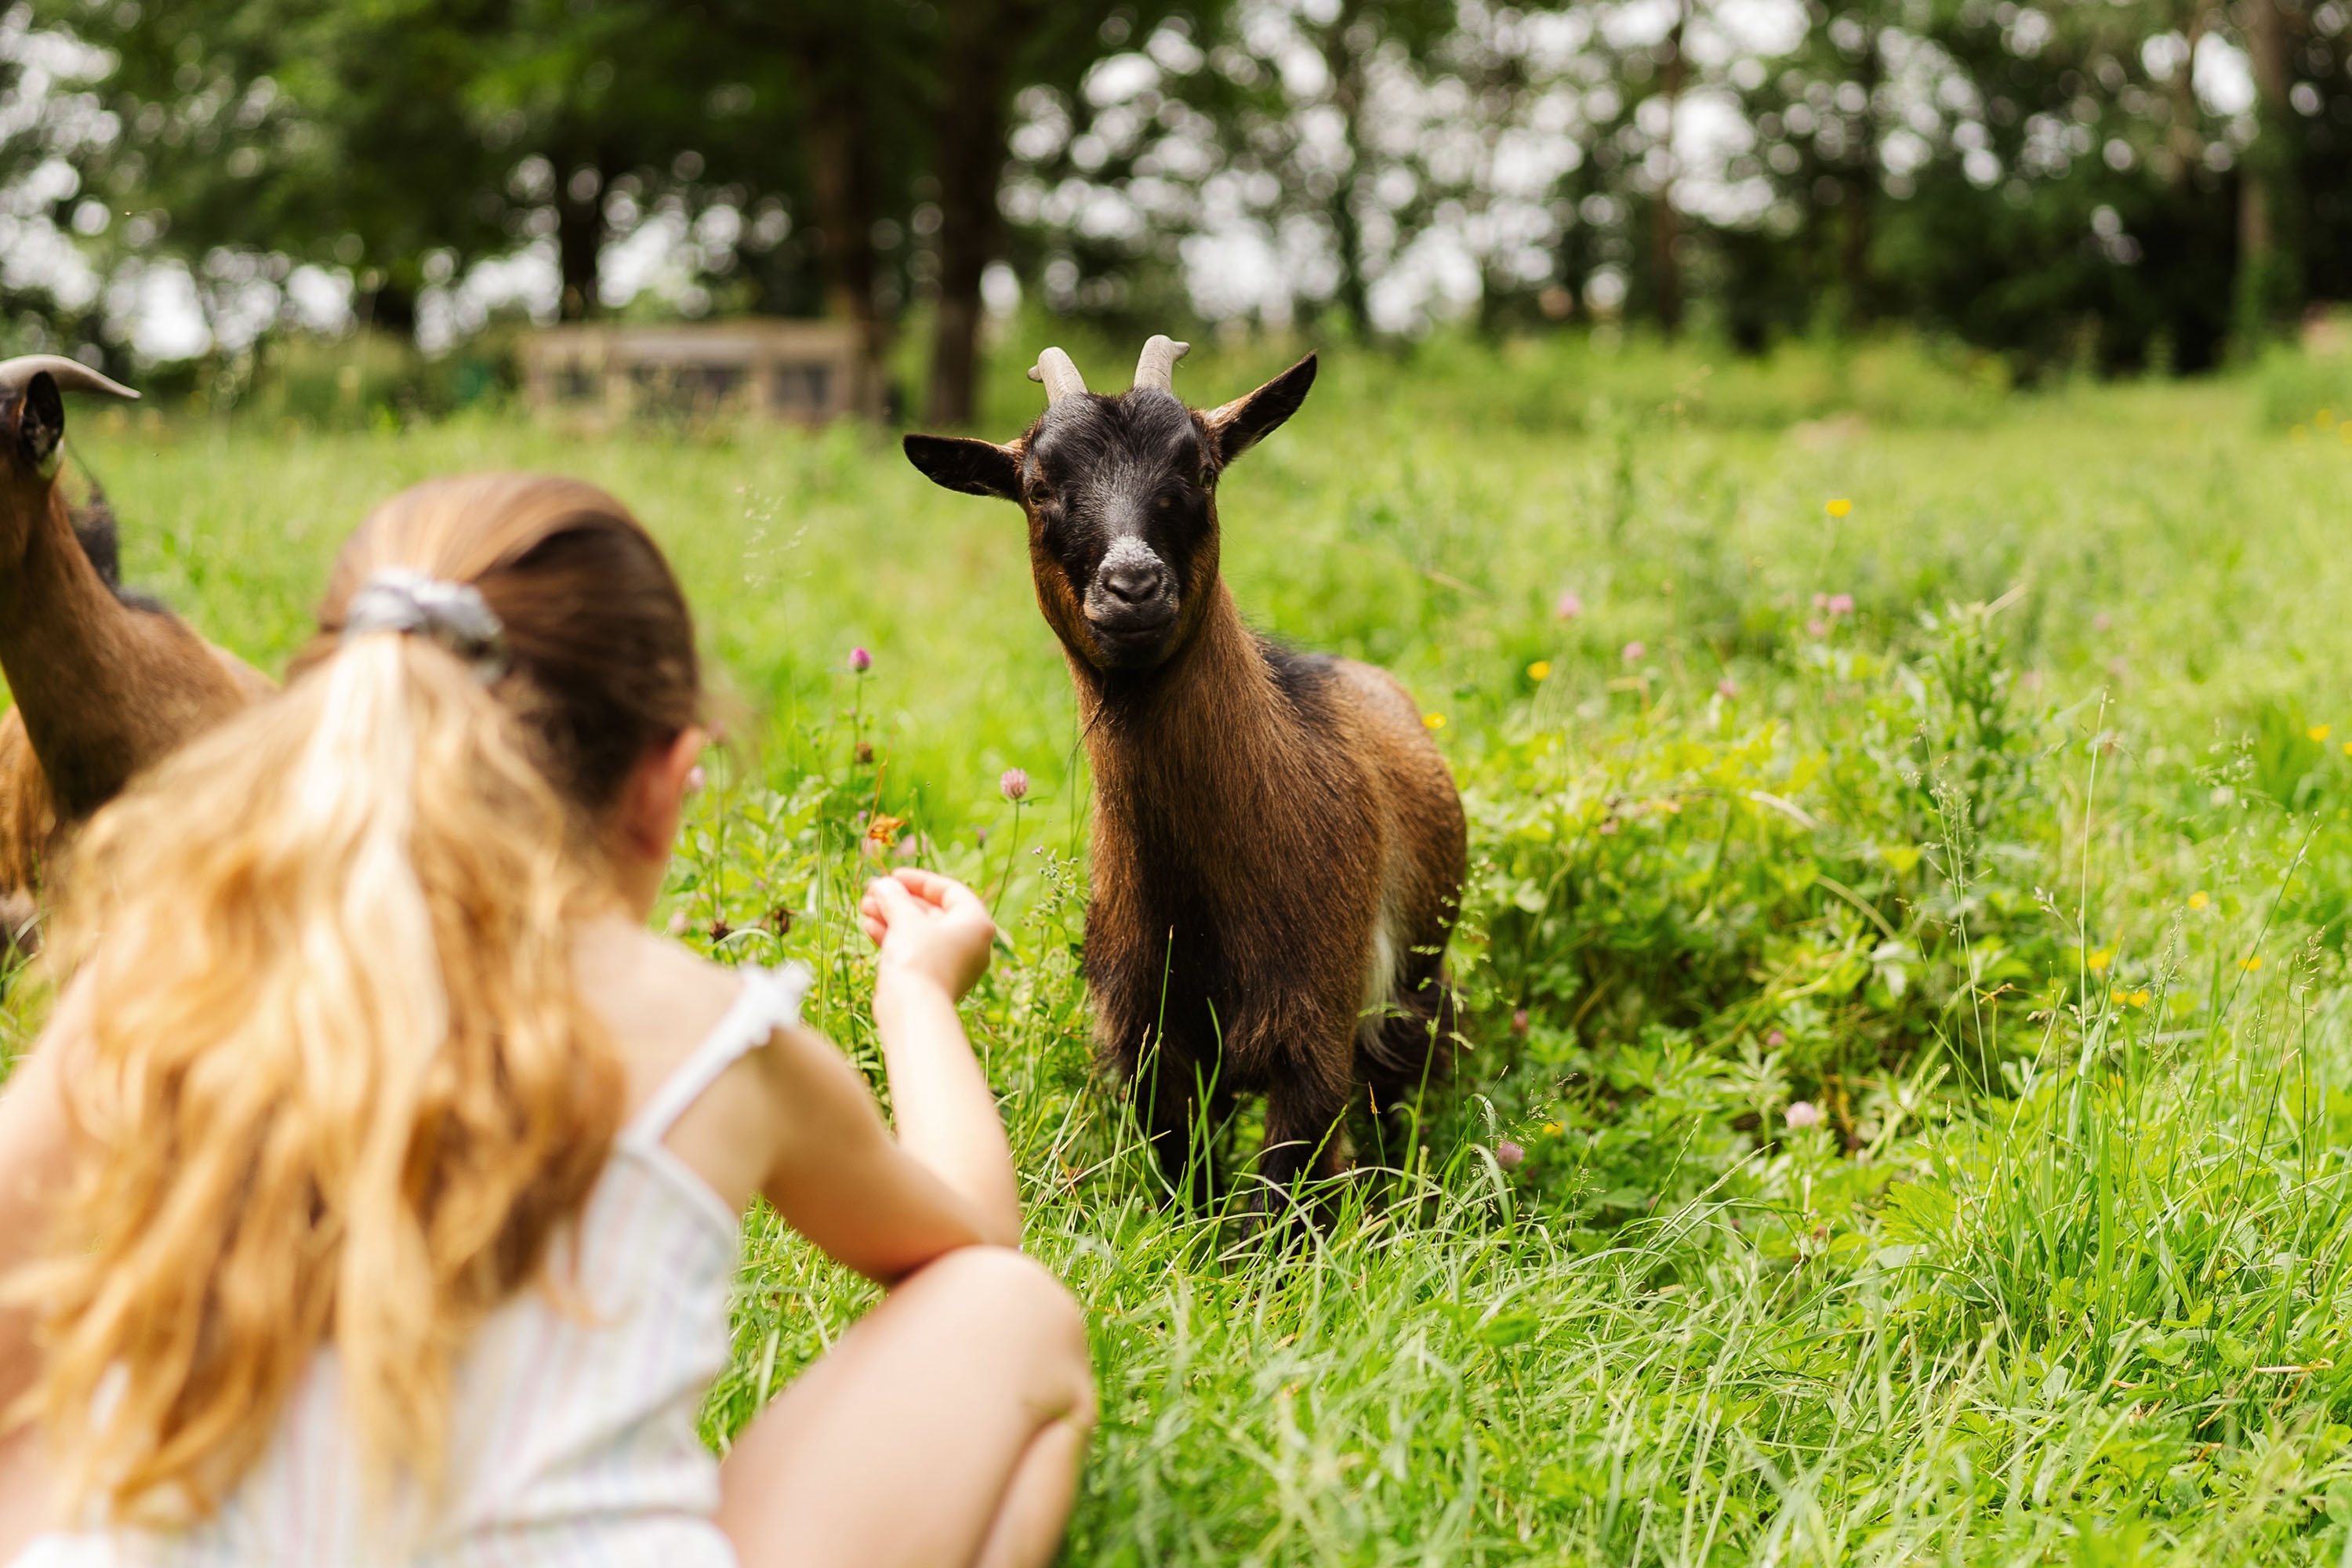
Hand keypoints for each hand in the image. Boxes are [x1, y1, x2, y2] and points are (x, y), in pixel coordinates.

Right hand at [858, 869, 995, 1001]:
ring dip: (892, 916)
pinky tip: (869, 926)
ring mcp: (952, 964)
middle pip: (932, 911)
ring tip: (865, 907)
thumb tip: (883, 885)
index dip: (920, 880)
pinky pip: (915, 950)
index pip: (950, 891)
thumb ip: (895, 897)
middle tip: (873, 891)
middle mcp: (970, 944)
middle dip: (900, 900)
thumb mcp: (906, 920)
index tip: (894, 876)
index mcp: (976, 924)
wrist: (914, 1012)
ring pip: (920, 931)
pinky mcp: (933, 979)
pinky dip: (894, 937)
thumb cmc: (918, 959)